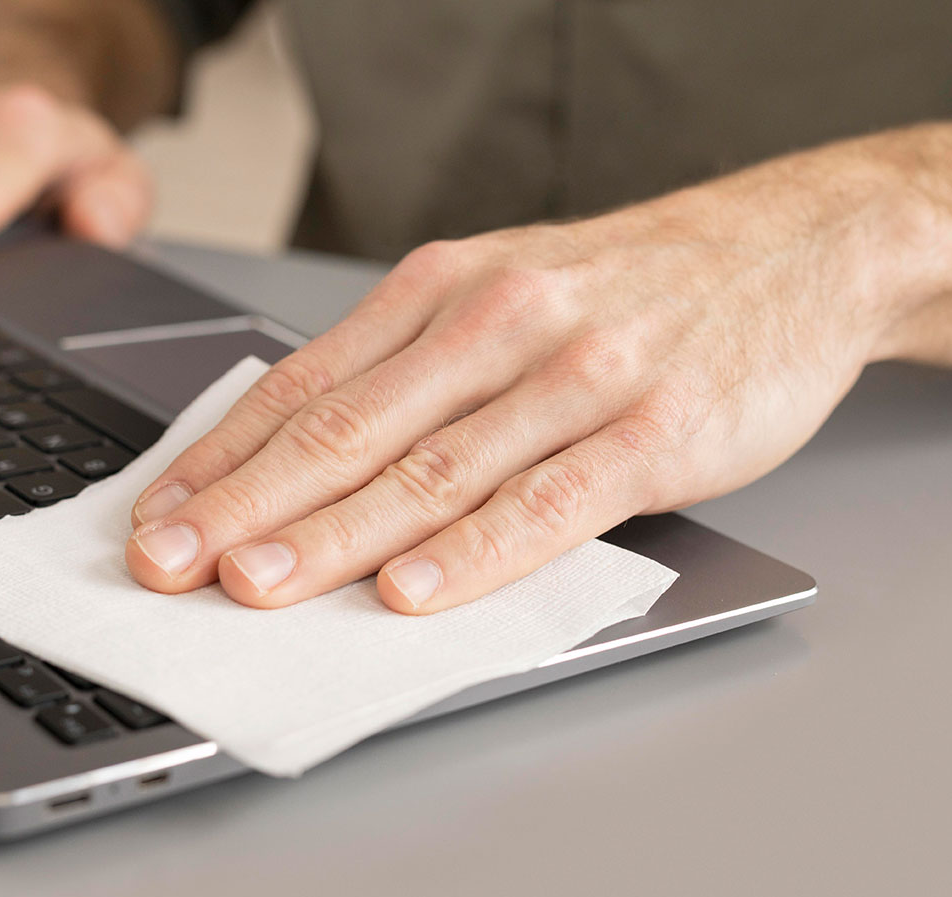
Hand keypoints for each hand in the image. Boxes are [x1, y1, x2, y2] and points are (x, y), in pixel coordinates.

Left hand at [122, 155, 921, 611]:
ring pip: (431, 469)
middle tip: (168, 566)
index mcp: (445, 288)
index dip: (221, 457)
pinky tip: (414, 592)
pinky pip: (547, 500)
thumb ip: (413, 365)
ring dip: (332, 537)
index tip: (158, 516)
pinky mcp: (652, 429)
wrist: (793, 250)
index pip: (304, 383)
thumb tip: (302, 455)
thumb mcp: (505, 289)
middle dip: (243, 507)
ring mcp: (576, 374)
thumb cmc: (632, 286)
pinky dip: (474, 553)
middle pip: (346, 429)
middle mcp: (497, 322)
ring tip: (256, 589)